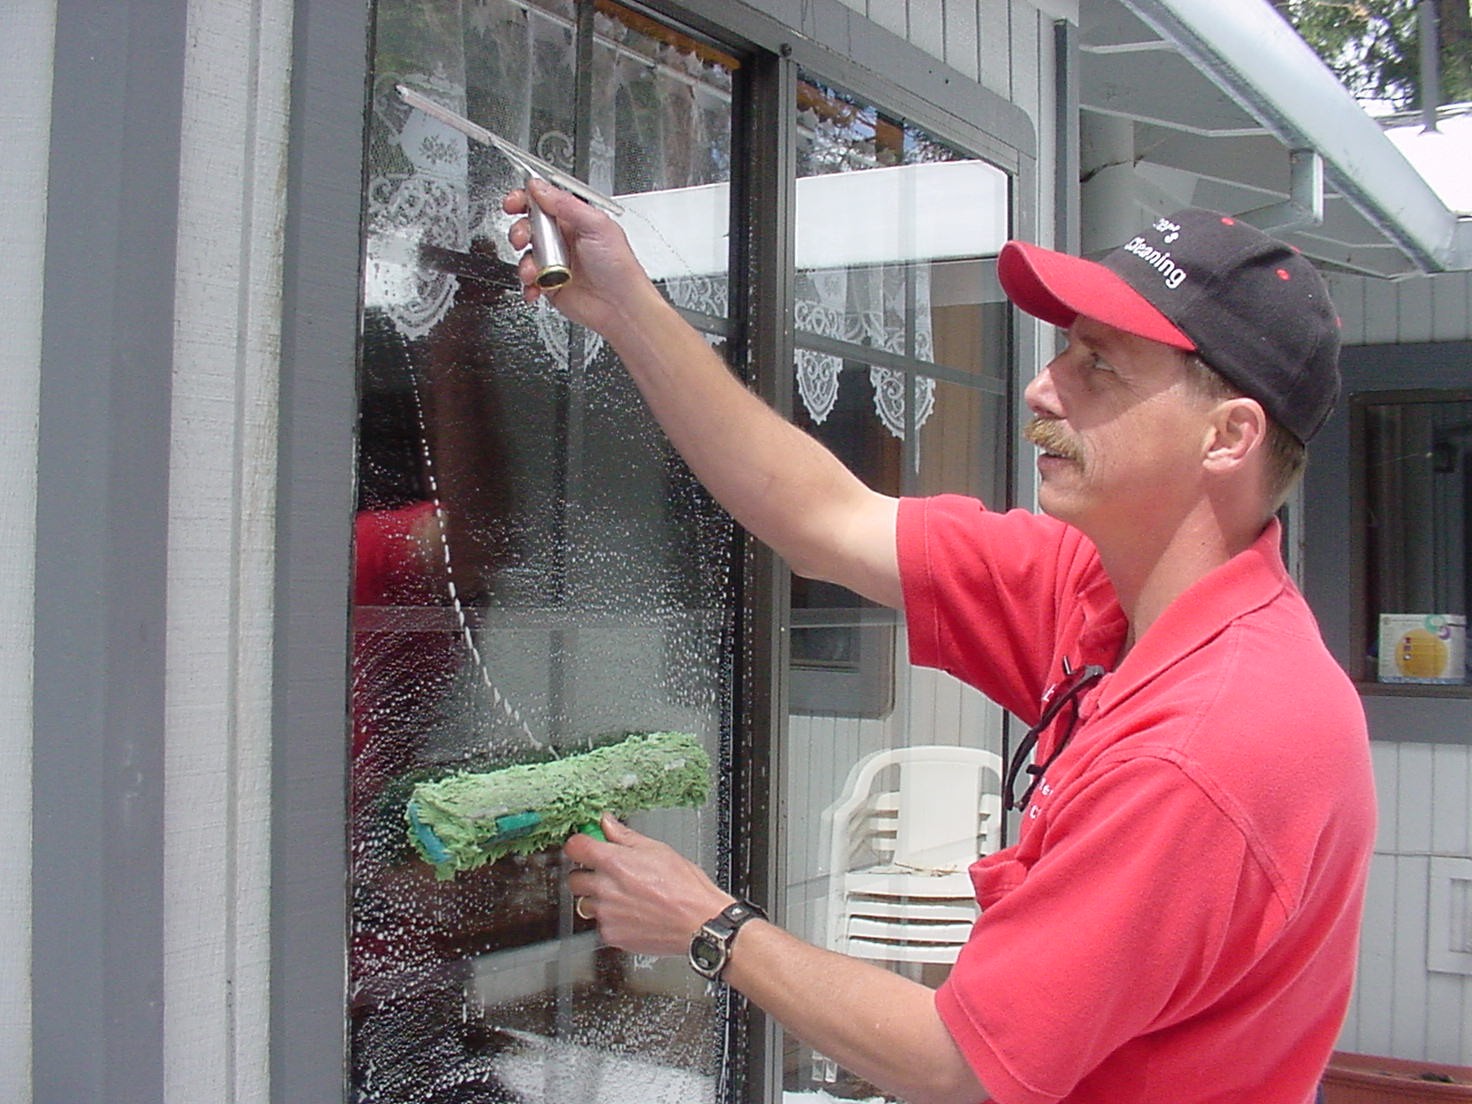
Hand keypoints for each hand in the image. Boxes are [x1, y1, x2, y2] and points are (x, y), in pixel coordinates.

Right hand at [503, 179, 659, 339]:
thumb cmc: (619, 266)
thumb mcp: (596, 225)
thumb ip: (566, 204)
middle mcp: (563, 238)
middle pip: (528, 226)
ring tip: (535, 271)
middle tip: (522, 238)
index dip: (524, 199)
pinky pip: (528, 281)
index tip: (513, 203)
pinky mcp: (549, 284)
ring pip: (525, 254)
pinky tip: (536, 287)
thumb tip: (540, 187)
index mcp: (574, 219)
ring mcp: (555, 262)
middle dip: (519, 230)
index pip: (543, 201)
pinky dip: (527, 285)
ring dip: (525, 262)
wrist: (620, 306)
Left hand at [563, 813, 733, 956]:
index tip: (586, 846)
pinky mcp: (611, 935)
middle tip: (607, 874)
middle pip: (574, 878)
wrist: (699, 923)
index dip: (580, 845)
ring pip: (586, 904)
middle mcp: (604, 888)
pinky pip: (601, 925)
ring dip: (599, 900)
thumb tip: (607, 824)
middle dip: (587, 874)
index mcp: (613, 862)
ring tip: (625, 898)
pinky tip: (633, 914)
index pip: (575, 847)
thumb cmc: (685, 887)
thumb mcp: (657, 849)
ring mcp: (606, 914)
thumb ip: (625, 837)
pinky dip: (612, 920)